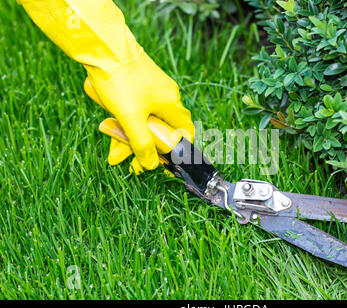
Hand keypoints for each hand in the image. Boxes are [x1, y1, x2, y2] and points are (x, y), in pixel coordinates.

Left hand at [84, 52, 194, 172]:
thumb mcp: (131, 118)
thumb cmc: (120, 81)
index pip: (186, 132)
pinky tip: (111, 126)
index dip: (178, 151)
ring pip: (145, 120)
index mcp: (171, 103)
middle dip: (145, 148)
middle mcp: (166, 95)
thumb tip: (150, 164)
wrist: (103, 46)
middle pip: (161, 130)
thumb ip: (141, 144)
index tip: (165, 164)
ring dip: (131, 136)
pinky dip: (126, 121)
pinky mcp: (137, 81)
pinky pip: (135, 108)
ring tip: (115, 151)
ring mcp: (152, 87)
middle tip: (133, 163)